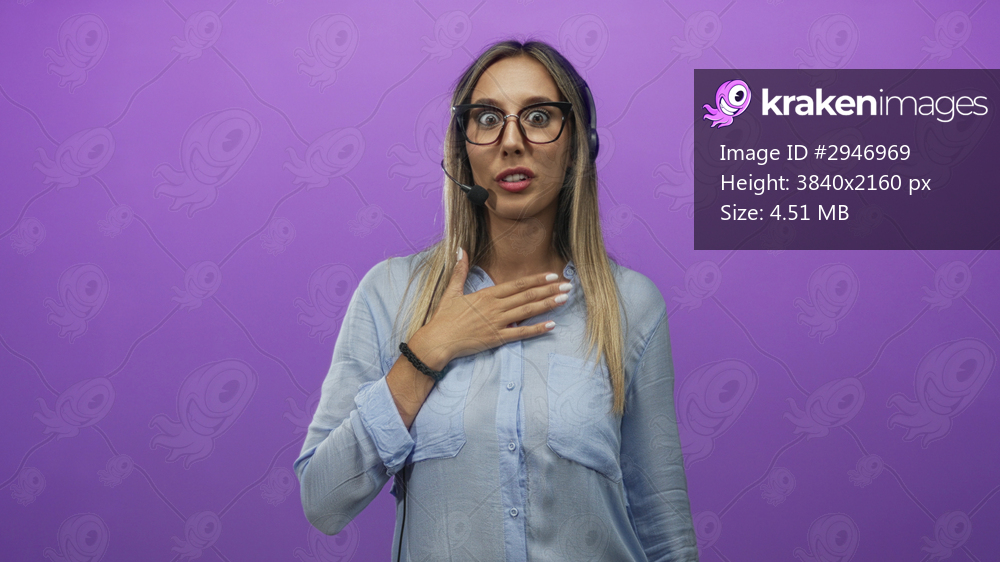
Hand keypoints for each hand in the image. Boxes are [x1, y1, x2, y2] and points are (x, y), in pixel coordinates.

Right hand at [417, 247, 571, 364]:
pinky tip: (551, 325)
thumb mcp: (452, 291)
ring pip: (528, 311)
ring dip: (547, 305)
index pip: (517, 284)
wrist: (438, 340)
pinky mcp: (497, 338)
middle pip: (527, 296)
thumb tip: (460, 250)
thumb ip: (460, 270)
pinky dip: (537, 329)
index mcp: (487, 294)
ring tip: (564, 300)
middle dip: (549, 290)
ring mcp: (497, 323)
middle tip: (568, 286)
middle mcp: (495, 307)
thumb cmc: (444, 317)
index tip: (552, 276)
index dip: (536, 280)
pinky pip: (521, 333)